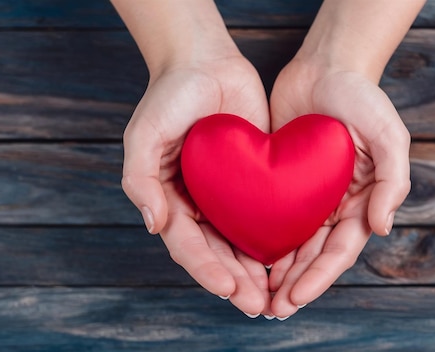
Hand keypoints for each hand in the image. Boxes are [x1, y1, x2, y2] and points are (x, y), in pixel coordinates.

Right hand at [122, 55, 270, 316]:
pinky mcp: (256, 178)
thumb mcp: (143, 135)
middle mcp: (200, 203)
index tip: (230, 289)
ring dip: (257, 271)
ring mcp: (228, 193)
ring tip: (276, 295)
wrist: (204, 61)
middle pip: (218, 253)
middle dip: (237, 282)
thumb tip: (153, 225)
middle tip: (259, 306)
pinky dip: (276, 238)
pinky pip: (266, 214)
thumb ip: (140, 180)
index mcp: (171, 200)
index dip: (208, 270)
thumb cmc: (168, 96)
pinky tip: (293, 257)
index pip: (189, 245)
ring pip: (243, 241)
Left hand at [266, 58, 410, 317]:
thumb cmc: (362, 97)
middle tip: (270, 309)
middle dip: (294, 285)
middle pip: (314, 255)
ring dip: (277, 272)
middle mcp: (335, 204)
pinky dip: (262, 239)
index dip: (319, 277)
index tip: (294, 297)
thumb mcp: (389, 134)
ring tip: (256, 295)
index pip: (340, 250)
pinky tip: (244, 257)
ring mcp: (308, 194)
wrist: (326, 66)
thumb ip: (392, 181)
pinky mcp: (283, 180)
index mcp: (361, 200)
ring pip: (292, 243)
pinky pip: (272, 216)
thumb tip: (382, 229)